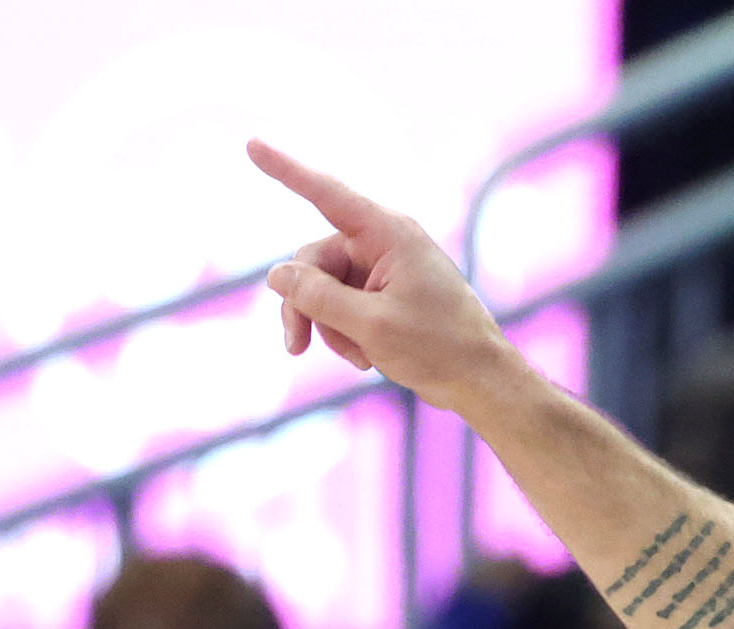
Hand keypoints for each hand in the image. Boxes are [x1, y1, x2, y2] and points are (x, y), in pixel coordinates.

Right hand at [247, 141, 523, 417]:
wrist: (481, 380)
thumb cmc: (438, 348)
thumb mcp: (370, 325)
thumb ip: (318, 298)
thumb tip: (277, 275)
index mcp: (387, 233)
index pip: (325, 193)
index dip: (285, 169)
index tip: (252, 144)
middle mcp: (382, 242)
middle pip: (312, 259)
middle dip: (303, 304)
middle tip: (296, 347)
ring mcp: (381, 268)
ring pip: (322, 288)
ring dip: (328, 326)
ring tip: (358, 358)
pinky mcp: (381, 293)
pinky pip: (340, 305)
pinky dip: (344, 332)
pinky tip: (366, 359)